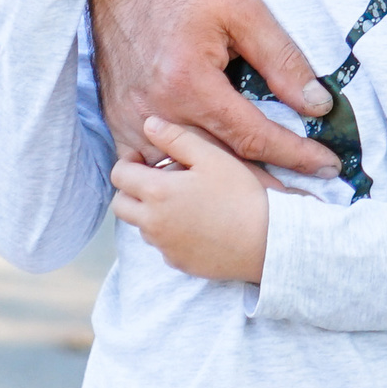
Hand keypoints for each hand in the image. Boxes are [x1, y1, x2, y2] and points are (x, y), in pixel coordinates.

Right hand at [88, 0, 337, 178]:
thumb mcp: (241, 7)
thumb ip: (280, 58)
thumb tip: (315, 104)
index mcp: (189, 82)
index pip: (253, 137)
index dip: (294, 156)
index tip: (327, 168)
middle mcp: (157, 111)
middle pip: (219, 166)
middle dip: (266, 183)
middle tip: (304, 194)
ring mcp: (131, 120)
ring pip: (183, 172)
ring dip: (222, 184)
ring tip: (263, 193)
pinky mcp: (116, 120)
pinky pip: (147, 165)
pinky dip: (175, 176)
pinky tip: (202, 181)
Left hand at [111, 117, 275, 284]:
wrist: (267, 240)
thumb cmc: (241, 193)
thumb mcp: (212, 156)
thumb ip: (176, 138)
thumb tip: (148, 124)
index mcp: (157, 193)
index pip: (119, 176)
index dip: (128, 162)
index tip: (145, 159)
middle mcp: (152, 224)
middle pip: (120, 206)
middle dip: (131, 190)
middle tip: (157, 179)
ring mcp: (164, 247)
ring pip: (141, 226)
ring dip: (151, 212)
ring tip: (183, 200)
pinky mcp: (177, 263)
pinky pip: (162, 245)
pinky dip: (169, 233)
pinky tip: (197, 223)